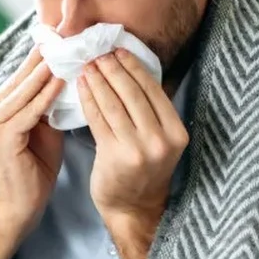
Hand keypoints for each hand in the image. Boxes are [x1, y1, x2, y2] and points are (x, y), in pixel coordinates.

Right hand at [0, 48, 64, 232]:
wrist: (23, 207)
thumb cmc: (36, 169)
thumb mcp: (43, 128)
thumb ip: (45, 104)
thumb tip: (64, 75)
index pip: (17, 79)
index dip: (37, 59)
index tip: (57, 38)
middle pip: (18, 81)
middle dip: (42, 59)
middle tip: (63, 36)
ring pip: (22, 93)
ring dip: (45, 73)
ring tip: (65, 53)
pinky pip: (28, 112)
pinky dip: (45, 96)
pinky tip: (61, 81)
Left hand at [78, 49, 188, 223]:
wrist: (132, 207)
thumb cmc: (143, 169)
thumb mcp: (160, 140)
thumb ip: (152, 111)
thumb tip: (132, 69)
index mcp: (176, 132)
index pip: (153, 90)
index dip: (134, 67)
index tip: (118, 50)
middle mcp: (161, 140)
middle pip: (134, 93)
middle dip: (113, 69)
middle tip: (98, 52)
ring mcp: (139, 149)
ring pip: (114, 104)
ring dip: (98, 80)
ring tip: (87, 65)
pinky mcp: (114, 155)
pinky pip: (98, 119)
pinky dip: (88, 99)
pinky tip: (81, 86)